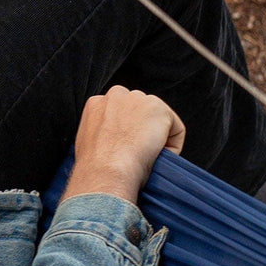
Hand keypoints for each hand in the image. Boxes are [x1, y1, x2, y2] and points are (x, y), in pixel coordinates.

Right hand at [62, 86, 185, 203]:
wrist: (106, 170)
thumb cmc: (97, 166)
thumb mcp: (89, 143)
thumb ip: (102, 132)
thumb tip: (115, 142)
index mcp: (96, 103)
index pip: (119, 111)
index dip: (127, 132)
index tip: (128, 149)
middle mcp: (116, 95)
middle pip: (140, 110)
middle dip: (143, 129)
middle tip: (141, 153)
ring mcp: (138, 99)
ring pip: (158, 119)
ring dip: (158, 136)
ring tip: (149, 157)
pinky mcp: (159, 109)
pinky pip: (176, 130)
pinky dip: (173, 146)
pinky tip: (159, 156)